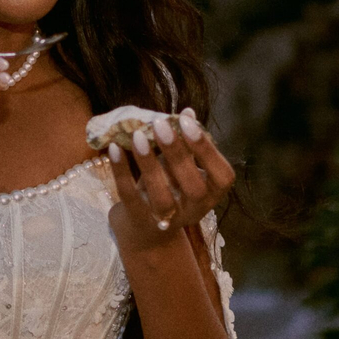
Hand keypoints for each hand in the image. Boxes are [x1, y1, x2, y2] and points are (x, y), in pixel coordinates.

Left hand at [107, 108, 235, 251]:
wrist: (145, 226)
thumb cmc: (171, 185)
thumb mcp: (182, 165)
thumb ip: (186, 141)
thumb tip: (188, 112)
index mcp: (213, 193)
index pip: (223, 176)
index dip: (207, 150)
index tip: (187, 122)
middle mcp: (195, 210)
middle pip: (193, 187)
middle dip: (177, 154)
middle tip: (160, 124)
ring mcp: (167, 219)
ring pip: (161, 196)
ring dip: (149, 164)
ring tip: (138, 135)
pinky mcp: (139, 219)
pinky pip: (130, 196)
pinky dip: (122, 172)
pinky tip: (115, 149)